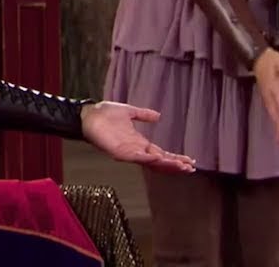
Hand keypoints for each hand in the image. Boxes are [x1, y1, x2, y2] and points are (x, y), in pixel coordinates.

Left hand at [81, 101, 195, 173]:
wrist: (88, 114)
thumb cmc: (105, 114)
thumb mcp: (129, 111)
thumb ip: (143, 115)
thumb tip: (158, 116)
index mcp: (139, 142)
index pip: (162, 153)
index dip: (175, 157)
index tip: (189, 160)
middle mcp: (136, 150)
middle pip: (159, 161)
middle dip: (175, 165)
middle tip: (190, 168)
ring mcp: (128, 152)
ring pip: (151, 162)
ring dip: (166, 164)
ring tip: (180, 166)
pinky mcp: (119, 152)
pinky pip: (136, 157)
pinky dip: (148, 158)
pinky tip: (159, 157)